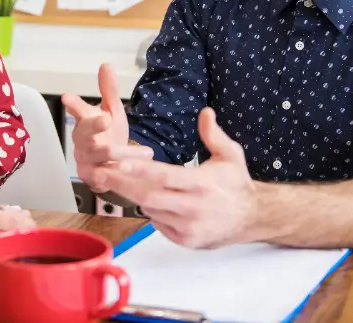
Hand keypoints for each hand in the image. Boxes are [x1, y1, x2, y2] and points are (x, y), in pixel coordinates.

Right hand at [61, 63, 152, 192]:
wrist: (113, 164)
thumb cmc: (109, 134)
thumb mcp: (112, 111)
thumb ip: (109, 90)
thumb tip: (106, 65)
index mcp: (86, 121)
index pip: (78, 110)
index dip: (73, 105)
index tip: (67, 97)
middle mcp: (83, 140)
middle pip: (85, 133)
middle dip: (94, 126)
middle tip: (106, 119)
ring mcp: (87, 160)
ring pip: (100, 154)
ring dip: (119, 153)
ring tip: (140, 152)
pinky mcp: (94, 177)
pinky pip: (103, 176)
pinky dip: (115, 174)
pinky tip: (127, 171)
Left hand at [99, 108, 258, 248]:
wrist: (253, 218)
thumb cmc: (237, 184)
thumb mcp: (231, 155)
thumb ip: (213, 135)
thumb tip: (205, 112)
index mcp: (202, 185)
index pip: (166, 176)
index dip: (141, 169)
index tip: (120, 161)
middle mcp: (194, 208)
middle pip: (149, 197)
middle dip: (121, 184)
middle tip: (99, 172)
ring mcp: (189, 228)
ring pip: (151, 210)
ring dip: (135, 196)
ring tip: (117, 181)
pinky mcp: (186, 241)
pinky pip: (158, 224)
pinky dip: (151, 211)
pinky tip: (148, 199)